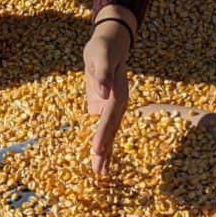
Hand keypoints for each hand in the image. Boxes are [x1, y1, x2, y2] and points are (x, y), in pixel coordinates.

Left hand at [84, 8, 134, 175]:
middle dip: (105, 151)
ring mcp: (113, 109)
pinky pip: (105, 131)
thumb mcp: (100, 55)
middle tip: (99, 170)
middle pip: (112, 130)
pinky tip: (99, 160)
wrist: (111, 43)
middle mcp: (118, 105)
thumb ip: (102, 74)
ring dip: (106, 154)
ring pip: (111, 134)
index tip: (97, 149)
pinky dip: (103, 146)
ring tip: (100, 173)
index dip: (104, 133)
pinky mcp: (106, 111)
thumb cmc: (103, 47)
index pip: (109, 116)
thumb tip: (101, 94)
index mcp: (118, 93)